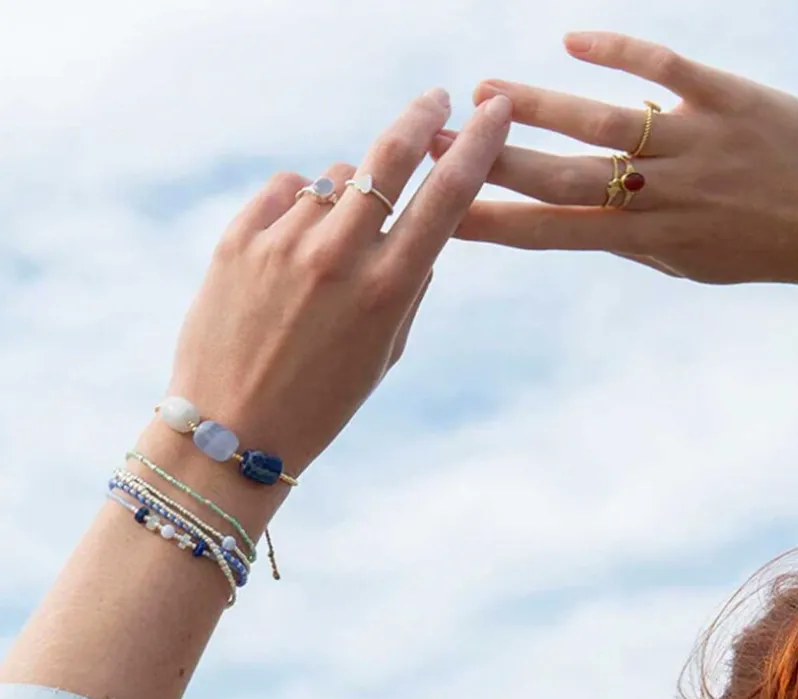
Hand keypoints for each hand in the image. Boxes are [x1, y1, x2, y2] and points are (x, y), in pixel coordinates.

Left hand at [167, 88, 512, 476]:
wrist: (232, 429)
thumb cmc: (322, 401)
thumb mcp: (386, 353)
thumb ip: (411, 287)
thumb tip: (424, 231)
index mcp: (387, 291)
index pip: (447, 196)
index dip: (478, 144)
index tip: (495, 111)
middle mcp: (339, 256)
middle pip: (391, 154)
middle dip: (421, 116)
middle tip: (437, 99)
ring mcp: (284, 242)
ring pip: (334, 180)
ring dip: (346, 198)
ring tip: (327, 254)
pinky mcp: (238, 238)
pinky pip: (286, 190)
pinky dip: (300, 205)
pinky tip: (293, 246)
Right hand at [431, 32, 797, 296]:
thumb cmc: (767, 249)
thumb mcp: (692, 260)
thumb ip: (634, 238)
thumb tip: (579, 219)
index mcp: (649, 240)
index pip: (555, 233)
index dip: (495, 224)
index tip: (445, 216)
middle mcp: (662, 197)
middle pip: (559, 179)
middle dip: (492, 164)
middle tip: (438, 145)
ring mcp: (695, 147)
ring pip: (599, 123)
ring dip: (535, 108)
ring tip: (484, 93)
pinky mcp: (730, 101)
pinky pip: (664, 69)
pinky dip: (618, 49)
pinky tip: (572, 37)